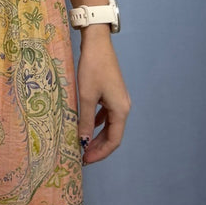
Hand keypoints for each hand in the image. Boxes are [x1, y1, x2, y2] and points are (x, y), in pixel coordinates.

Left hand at [75, 32, 130, 163]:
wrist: (97, 43)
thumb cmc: (92, 68)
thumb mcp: (86, 96)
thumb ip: (85, 120)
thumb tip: (83, 141)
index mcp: (121, 110)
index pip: (114, 140)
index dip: (100, 153)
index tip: (85, 160)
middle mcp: (123, 106)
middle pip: (113, 134)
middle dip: (98, 147)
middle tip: (82, 156)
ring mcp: (118, 99)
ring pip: (109, 125)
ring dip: (97, 136)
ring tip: (82, 144)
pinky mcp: (112, 93)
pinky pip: (106, 114)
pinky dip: (97, 122)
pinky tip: (86, 125)